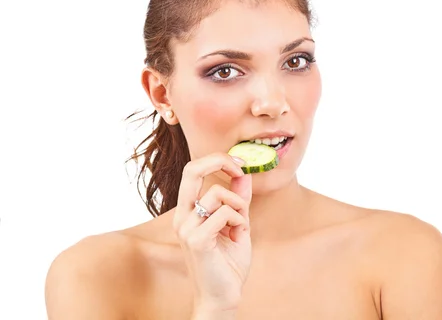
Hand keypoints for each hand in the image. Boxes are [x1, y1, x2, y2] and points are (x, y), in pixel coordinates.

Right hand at [172, 152, 252, 313]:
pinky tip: (237, 236)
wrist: (223, 296)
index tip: (238, 164)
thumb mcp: (237, 224)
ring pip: (218, 192)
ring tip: (240, 226)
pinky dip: (239, 221)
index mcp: (187, 212)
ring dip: (239, 206)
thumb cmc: (228, 264)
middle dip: (220, 161)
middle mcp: (182, 217)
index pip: (192, 170)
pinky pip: (224, 213)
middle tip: (240, 168)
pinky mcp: (196, 240)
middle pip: (192, 169)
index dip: (216, 160)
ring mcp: (186, 228)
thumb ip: (238, 200)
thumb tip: (243, 175)